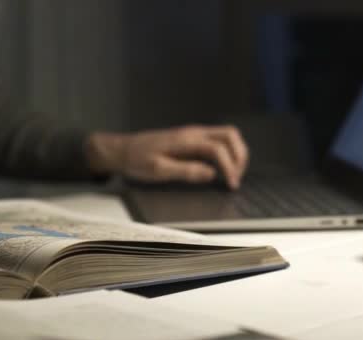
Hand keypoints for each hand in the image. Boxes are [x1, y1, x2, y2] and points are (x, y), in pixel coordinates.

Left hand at [86, 125, 248, 188]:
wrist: (123, 150)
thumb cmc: (137, 159)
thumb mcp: (158, 170)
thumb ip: (186, 171)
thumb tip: (210, 174)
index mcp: (186, 139)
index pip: (218, 149)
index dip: (229, 166)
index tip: (231, 183)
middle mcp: (193, 133)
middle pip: (230, 135)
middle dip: (239, 156)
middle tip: (237, 177)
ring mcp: (194, 134)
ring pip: (227, 136)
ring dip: (236, 153)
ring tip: (234, 173)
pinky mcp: (193, 139)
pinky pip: (218, 141)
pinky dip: (227, 152)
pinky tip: (223, 168)